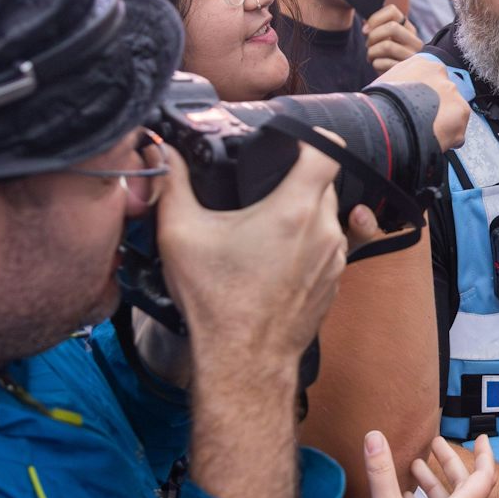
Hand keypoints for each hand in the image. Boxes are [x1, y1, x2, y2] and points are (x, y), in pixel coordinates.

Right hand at [154, 141, 346, 365]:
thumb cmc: (217, 301)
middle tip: (260, 189)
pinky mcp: (334, 282)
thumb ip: (172, 183)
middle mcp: (324, 231)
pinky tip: (273, 256)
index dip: (312, 137)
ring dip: (301, 214)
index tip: (293, 139)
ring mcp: (335, 259)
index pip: (328, 151)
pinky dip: (306, 244)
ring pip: (325, 216)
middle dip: (295, 179)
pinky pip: (326, 247)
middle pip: (323, 183)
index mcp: (295, 210)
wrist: (244, 360)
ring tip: (263, 227)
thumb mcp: (180, 234)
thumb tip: (163, 153)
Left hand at [364, 4, 422, 72]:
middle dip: (374, 36)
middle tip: (369, 45)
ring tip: (372, 57)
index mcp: (409, 29)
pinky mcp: (407, 71)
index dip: (375, 18)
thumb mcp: (385, 40)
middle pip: (392, 27)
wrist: (400, 81)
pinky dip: (375, 64)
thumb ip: (377, 28)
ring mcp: (413, 57)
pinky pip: (384, 62)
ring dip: (372, 52)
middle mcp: (415, 41)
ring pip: (386, 45)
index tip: (366, 29)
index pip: (393, 11)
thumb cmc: (389, 58)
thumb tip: (365, 23)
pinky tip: (378, 66)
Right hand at [372, 52, 469, 151]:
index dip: (424, 97)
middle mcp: (441, 73)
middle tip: (422, 122)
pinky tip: (432, 141)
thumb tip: (400, 95)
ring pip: (453, 113)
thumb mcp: (387, 84)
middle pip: (444, 95)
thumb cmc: (380, 104)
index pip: (430, 79)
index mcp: (421, 63)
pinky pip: (458, 132)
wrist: (388, 119)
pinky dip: (448, 140)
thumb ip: (401, 84)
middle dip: (437, 109)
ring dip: (443, 125)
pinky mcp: (462, 112)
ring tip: (425, 134)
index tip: (418, 107)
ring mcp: (454, 92)